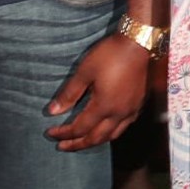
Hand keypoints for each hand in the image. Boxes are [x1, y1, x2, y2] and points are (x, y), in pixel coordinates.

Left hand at [45, 33, 149, 150]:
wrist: (139, 42)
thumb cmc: (110, 54)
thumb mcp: (85, 71)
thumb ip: (69, 93)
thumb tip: (53, 112)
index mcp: (104, 106)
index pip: (80, 128)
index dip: (63, 133)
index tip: (50, 133)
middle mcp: (120, 113)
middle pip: (96, 138)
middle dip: (77, 144)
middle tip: (62, 146)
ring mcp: (132, 110)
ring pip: (112, 135)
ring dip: (95, 141)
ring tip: (81, 141)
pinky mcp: (139, 104)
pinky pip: (124, 126)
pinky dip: (111, 132)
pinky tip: (105, 127)